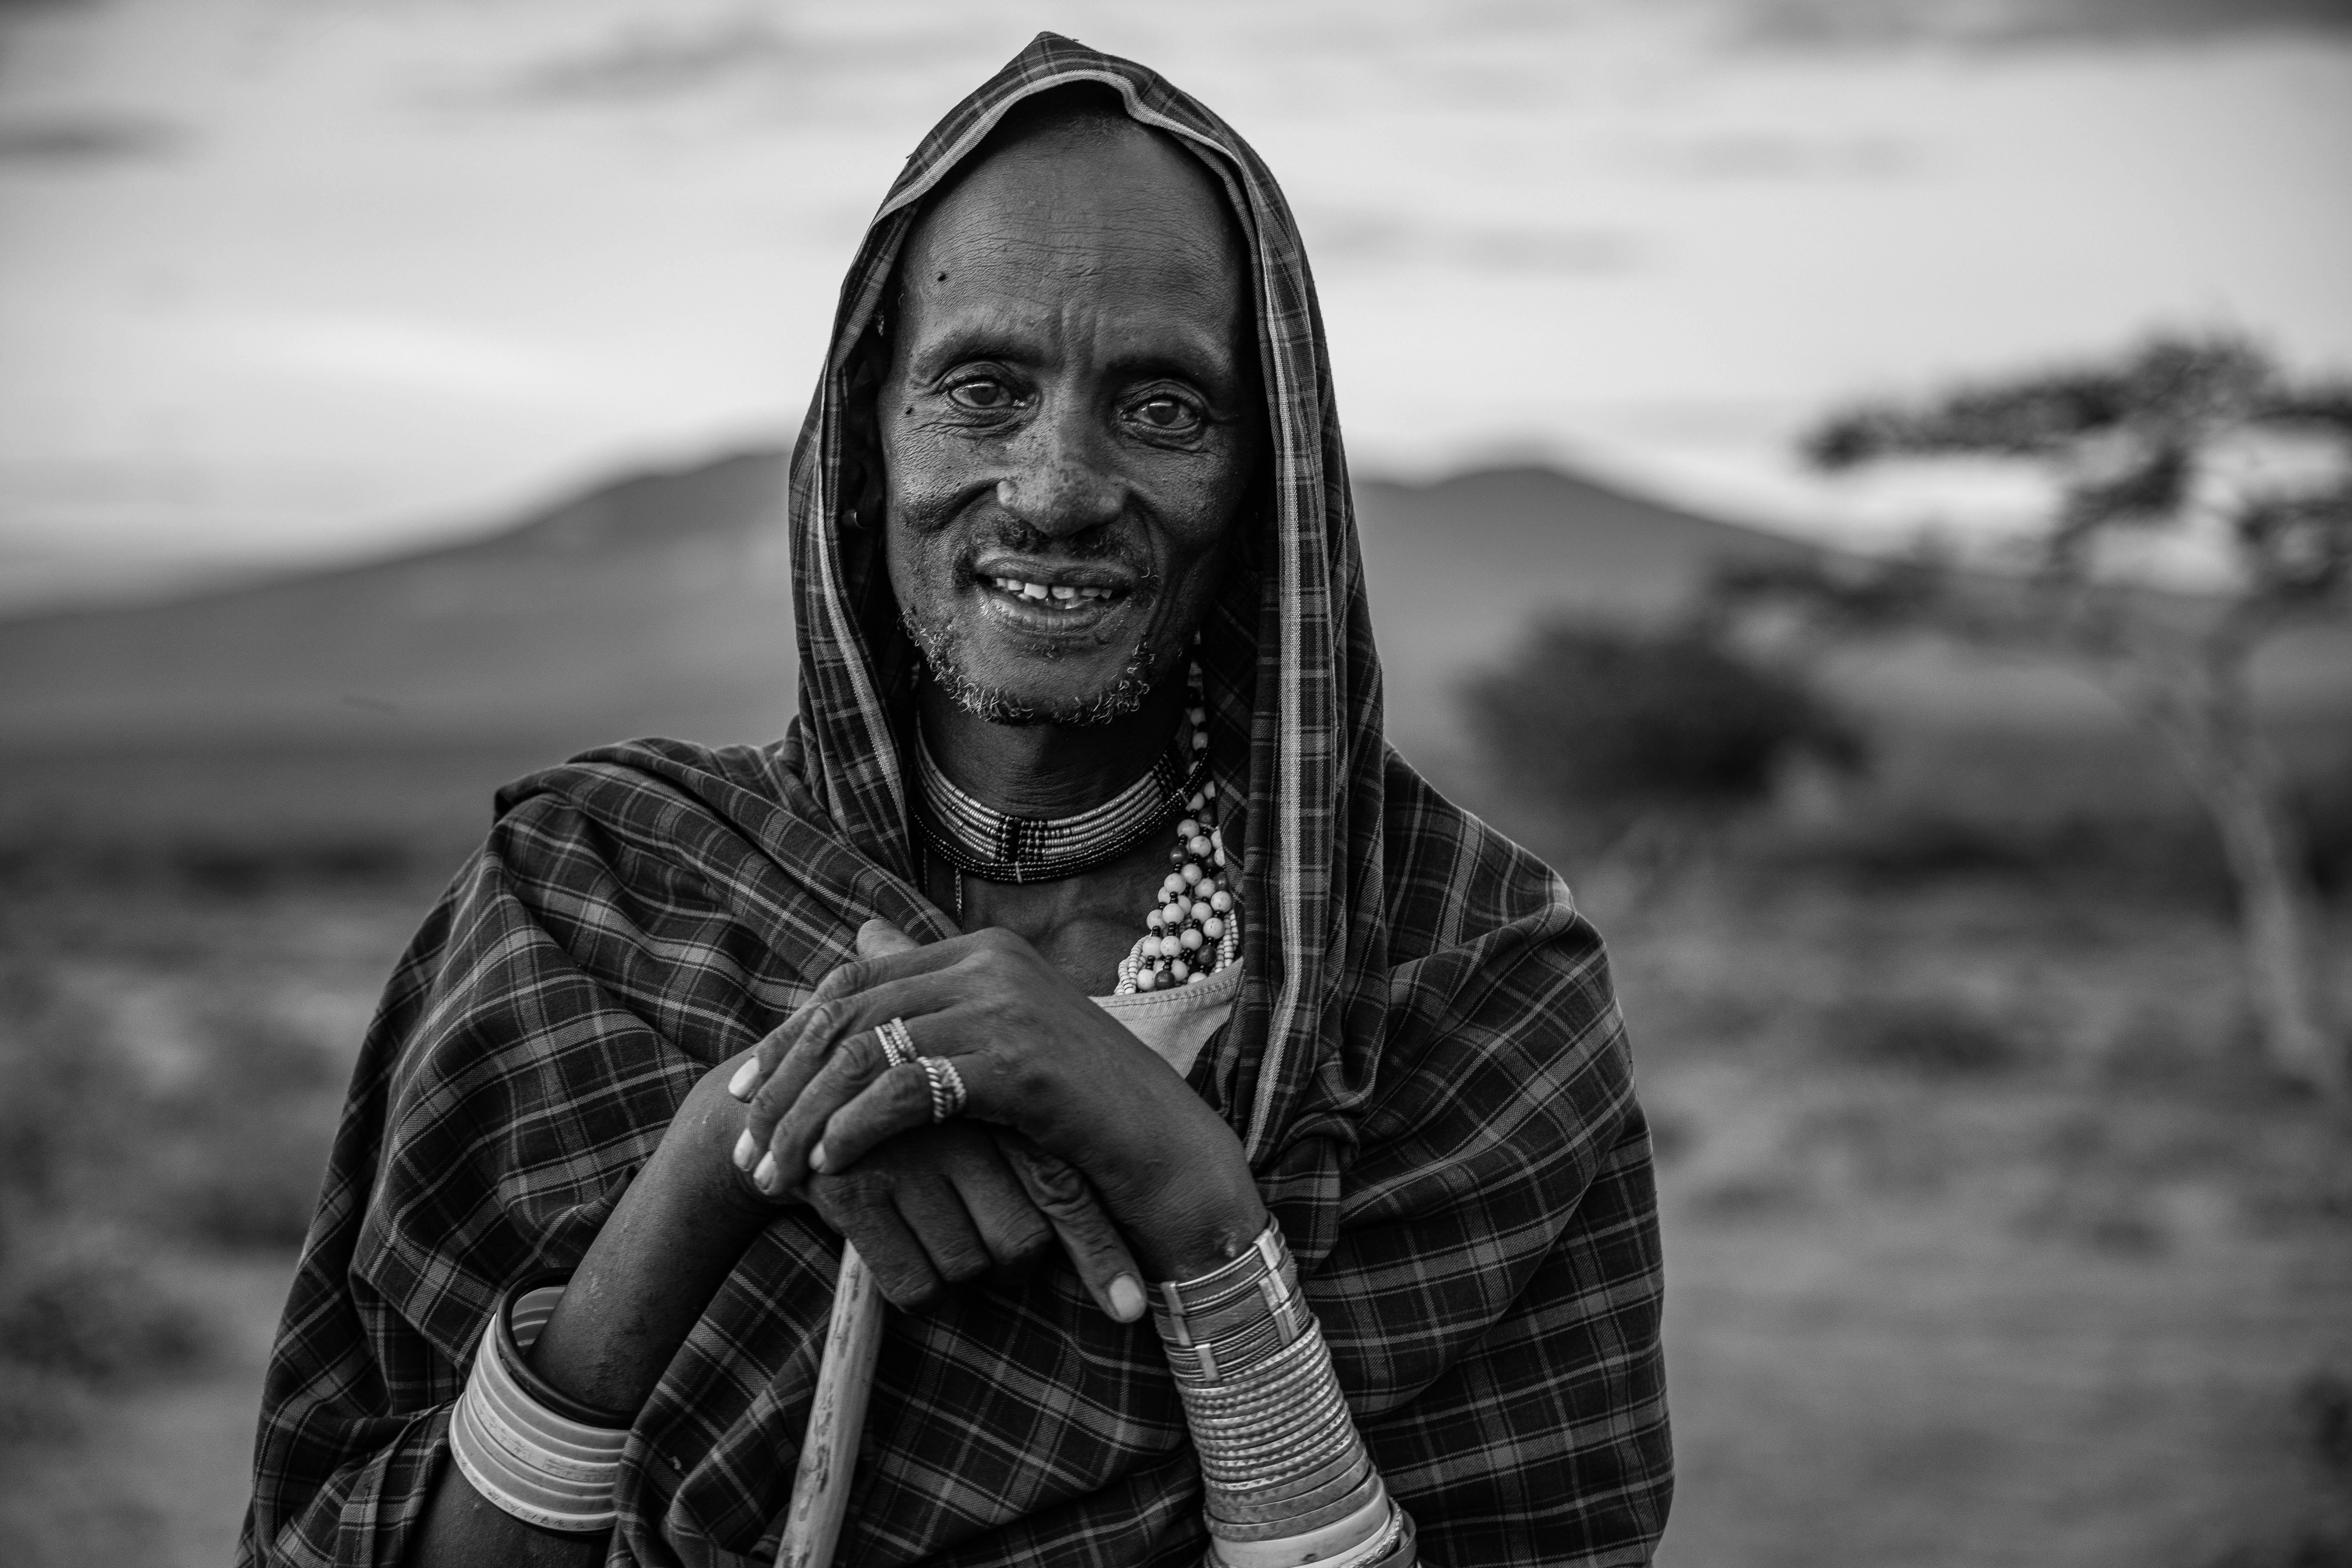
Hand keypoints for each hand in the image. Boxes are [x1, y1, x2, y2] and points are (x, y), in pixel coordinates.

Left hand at [731, 919, 1265, 1281]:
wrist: (1167, 1151)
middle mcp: (989, 963)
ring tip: (775, 1175)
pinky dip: (856, 1128)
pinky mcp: (1020, 1062)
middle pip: (847, 1013)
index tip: (744, 1092)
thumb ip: (933, 995)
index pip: (853, 979)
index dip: (788, 1035)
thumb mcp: (1002, 1041)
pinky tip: (830, 1166)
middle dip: (782, 1084)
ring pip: (864, 1053)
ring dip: (805, 1118)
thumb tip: (859, 933)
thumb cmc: (1082, 1109)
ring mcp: (1007, 1007)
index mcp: (981, 950)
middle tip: (747, 1148)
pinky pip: (906, 1088)